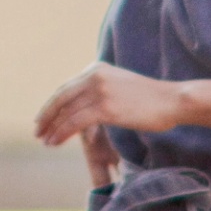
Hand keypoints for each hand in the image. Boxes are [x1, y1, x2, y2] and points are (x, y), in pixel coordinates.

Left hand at [35, 62, 187, 154]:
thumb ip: (101, 90)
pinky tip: (55, 142)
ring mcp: (100, 90)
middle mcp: (94, 75)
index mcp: (96, 67)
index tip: (42, 118)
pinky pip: (75, 122)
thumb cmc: (151, 98)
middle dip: (46, 116)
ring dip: (52, 128)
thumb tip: (85, 105)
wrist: (174, 100)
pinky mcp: (106, 107)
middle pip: (61, 97)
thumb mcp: (120, 86)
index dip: (52, 104)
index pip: (66, 88)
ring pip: (66, 111)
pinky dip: (62, 133)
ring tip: (44, 141)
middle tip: (37, 131)